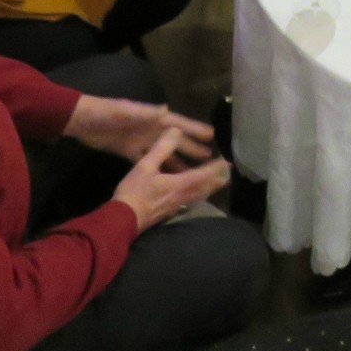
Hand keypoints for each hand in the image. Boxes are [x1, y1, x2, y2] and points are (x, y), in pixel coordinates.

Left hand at [65, 95, 214, 164]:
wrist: (81, 120)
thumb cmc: (105, 112)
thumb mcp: (125, 111)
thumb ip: (145, 112)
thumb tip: (167, 109)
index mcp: (151, 117)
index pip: (178, 123)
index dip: (194, 128)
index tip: (211, 135)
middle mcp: (149, 128)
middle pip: (174, 139)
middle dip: (191, 147)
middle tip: (209, 157)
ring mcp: (139, 140)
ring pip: (164, 152)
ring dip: (178, 159)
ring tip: (194, 170)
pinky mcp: (128, 151)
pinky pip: (148, 160)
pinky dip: (159, 167)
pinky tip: (167, 176)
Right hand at [112, 131, 230, 231]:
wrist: (122, 220)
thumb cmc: (134, 192)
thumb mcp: (145, 166)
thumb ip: (161, 148)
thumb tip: (175, 130)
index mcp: (179, 184)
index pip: (203, 175)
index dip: (216, 168)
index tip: (227, 162)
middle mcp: (182, 196)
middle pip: (205, 188)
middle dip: (217, 180)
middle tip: (228, 174)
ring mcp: (175, 206)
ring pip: (198, 196)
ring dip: (209, 189)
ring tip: (216, 183)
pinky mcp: (168, 212)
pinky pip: (189, 201)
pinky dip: (197, 195)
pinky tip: (193, 195)